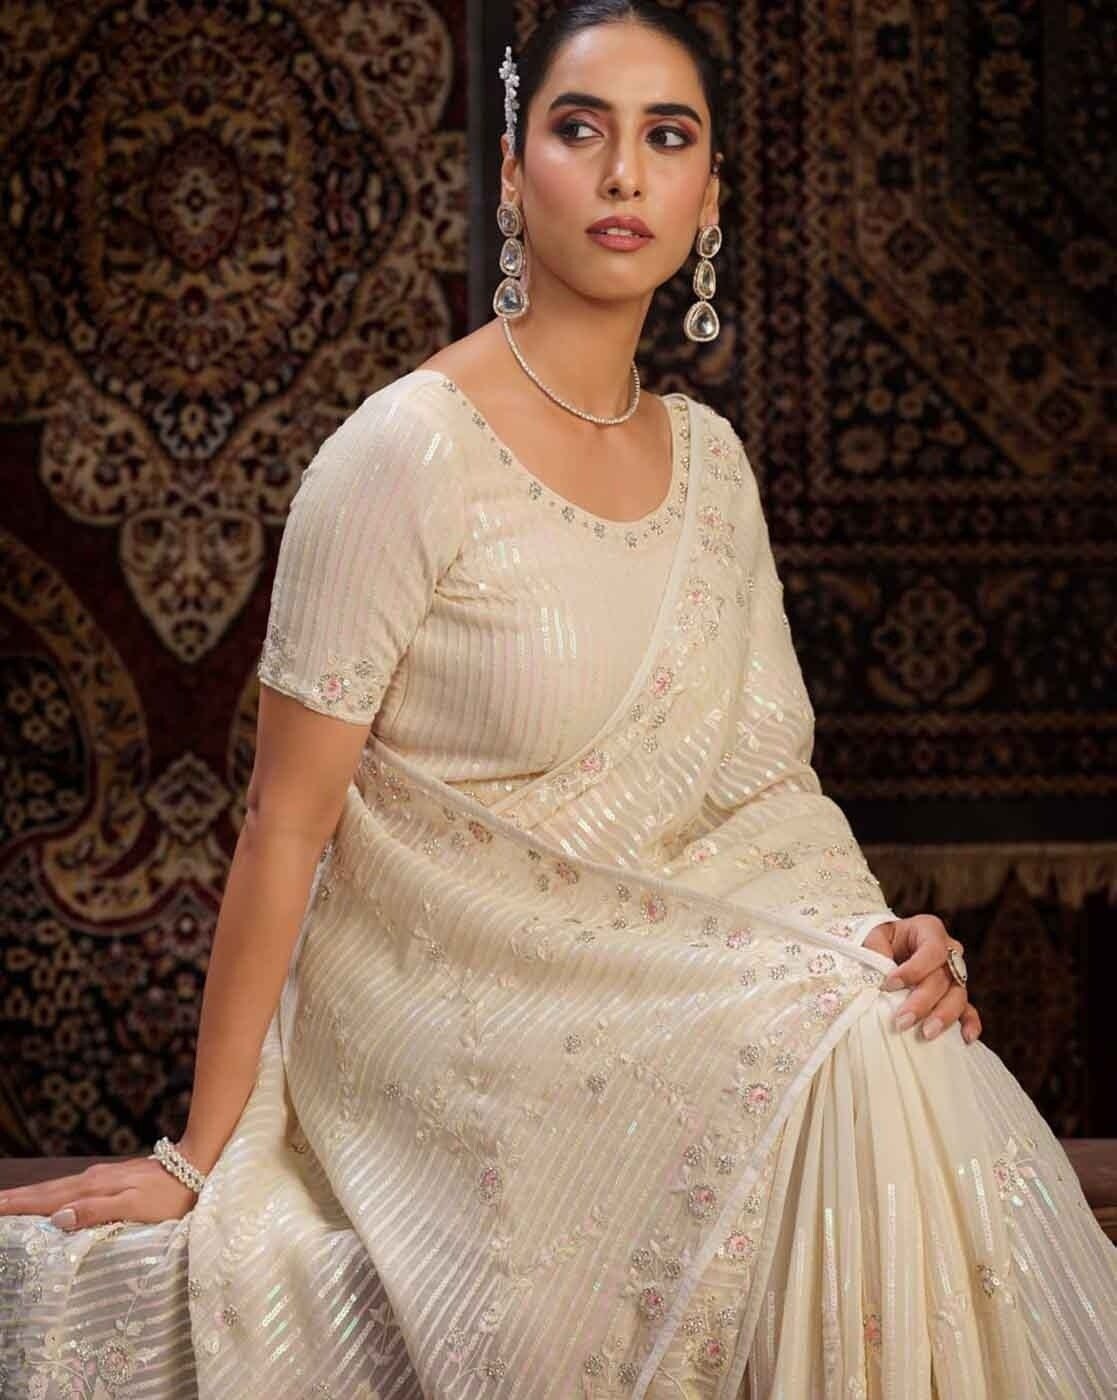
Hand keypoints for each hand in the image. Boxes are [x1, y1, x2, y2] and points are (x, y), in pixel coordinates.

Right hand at [0, 1154, 196, 1231]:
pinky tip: (53, 1198)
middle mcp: (94, 1179)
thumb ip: (96, 1211)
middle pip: (48, 1191)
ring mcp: (104, 1176)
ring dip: (33, 1195)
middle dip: (18, 1198)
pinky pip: (74, 1187)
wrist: (198, 1166)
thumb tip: (57, 1218)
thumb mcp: (135, 1207)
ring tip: (11, 1201)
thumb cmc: (171, 1195)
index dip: (19, 1205)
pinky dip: (55, 1193)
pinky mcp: (114, 1177)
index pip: (48, 1199)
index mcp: (94, 1188)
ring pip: (60, 1187)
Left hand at [862, 914, 982, 1045]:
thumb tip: (879, 975)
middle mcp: (948, 951)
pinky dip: (969, 1023)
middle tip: (901, 1021)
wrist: (885, 948)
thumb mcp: (873, 937)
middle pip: (944, 977)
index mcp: (929, 930)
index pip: (933, 950)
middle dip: (922, 1001)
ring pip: (958, 996)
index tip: (889, 984)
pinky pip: (968, 1010)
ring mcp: (955, 975)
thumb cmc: (879, 941)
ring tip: (927, 1034)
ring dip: (943, 1016)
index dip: (914, 969)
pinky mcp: (955, 996)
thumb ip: (875, 950)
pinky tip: (966, 1038)